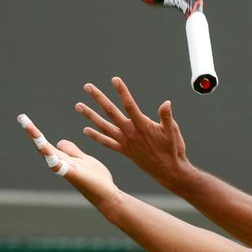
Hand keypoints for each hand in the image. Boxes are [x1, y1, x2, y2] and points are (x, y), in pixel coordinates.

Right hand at [17, 114, 119, 211]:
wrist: (107, 195)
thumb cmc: (95, 178)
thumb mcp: (83, 159)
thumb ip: (71, 151)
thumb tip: (59, 142)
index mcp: (64, 157)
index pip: (46, 142)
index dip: (35, 131)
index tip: (24, 118)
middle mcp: (62, 163)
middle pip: (44, 146)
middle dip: (33, 133)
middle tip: (21, 117)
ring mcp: (67, 169)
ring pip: (50, 155)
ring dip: (41, 144)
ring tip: (32, 131)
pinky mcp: (76, 175)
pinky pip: (63, 168)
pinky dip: (56, 162)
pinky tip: (50, 156)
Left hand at [75, 77, 189, 189]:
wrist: (168, 171)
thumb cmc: (173, 149)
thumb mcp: (173, 131)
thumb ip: (167, 117)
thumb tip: (166, 103)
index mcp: (142, 126)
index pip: (130, 105)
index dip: (122, 92)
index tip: (115, 79)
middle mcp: (130, 133)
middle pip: (111, 112)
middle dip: (99, 98)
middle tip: (87, 87)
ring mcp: (125, 142)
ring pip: (104, 126)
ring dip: (90, 116)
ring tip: (78, 106)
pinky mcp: (124, 151)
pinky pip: (107, 143)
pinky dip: (96, 136)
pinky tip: (86, 130)